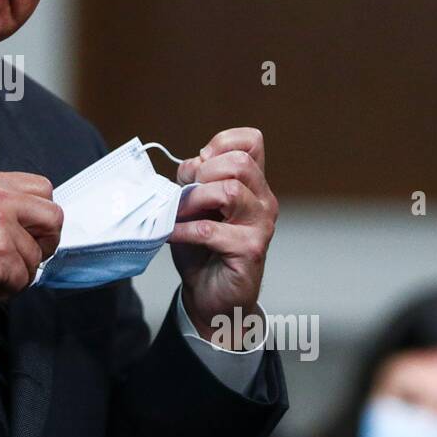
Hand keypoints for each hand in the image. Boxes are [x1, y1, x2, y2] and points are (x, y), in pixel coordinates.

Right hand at [0, 172, 62, 307]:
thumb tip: (21, 216)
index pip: (42, 189)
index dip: (41, 216)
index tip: (32, 231)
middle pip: (53, 217)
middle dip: (44, 243)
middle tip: (25, 257)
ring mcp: (0, 227)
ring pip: (36, 257)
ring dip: (17, 274)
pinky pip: (22, 280)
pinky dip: (4, 291)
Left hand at [168, 127, 278, 345]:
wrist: (210, 295)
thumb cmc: (202, 248)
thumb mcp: (193, 205)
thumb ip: (193, 180)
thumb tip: (191, 165)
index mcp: (252, 184)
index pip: (252, 141)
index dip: (221, 143)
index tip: (200, 163)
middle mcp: (262, 200)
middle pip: (239, 162)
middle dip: (203, 172)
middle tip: (187, 192)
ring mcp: (260, 225)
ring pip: (227, 191)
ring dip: (193, 200)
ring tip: (178, 213)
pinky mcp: (249, 250)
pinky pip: (210, 230)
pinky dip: (183, 229)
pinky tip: (173, 234)